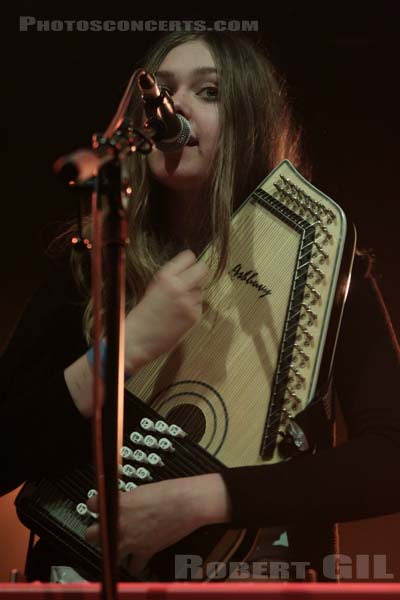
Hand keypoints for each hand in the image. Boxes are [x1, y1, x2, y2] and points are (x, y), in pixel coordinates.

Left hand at [85, 474, 229, 575]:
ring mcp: (130, 540)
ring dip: (113, 550)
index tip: (98, 507)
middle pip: (91, 535)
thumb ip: (127, 500)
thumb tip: (123, 504)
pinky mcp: (144, 552)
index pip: (92, 505)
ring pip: (107, 553)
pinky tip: (138, 559)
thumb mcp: (141, 490)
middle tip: (105, 530)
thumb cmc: (169, 492)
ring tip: (121, 546)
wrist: (186, 503)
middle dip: (97, 533)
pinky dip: (135, 565)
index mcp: (118, 503)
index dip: (96, 506)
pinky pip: (133, 566)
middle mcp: (119, 523)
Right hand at [124, 250, 207, 372]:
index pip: (189, 257)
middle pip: (203, 269)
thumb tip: (188, 271)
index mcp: (165, 276)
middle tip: (193, 282)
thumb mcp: (153, 288)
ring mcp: (188, 301)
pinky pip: (200, 306)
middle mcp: (178, 286)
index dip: (190, 263)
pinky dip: (193, 310)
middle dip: (199, 274)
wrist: (137, 340)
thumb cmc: (141, 315)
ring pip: (201, 290)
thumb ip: (170, 279)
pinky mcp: (194, 316)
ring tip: (178, 306)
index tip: (189, 268)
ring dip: (194, 295)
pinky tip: (179, 317)